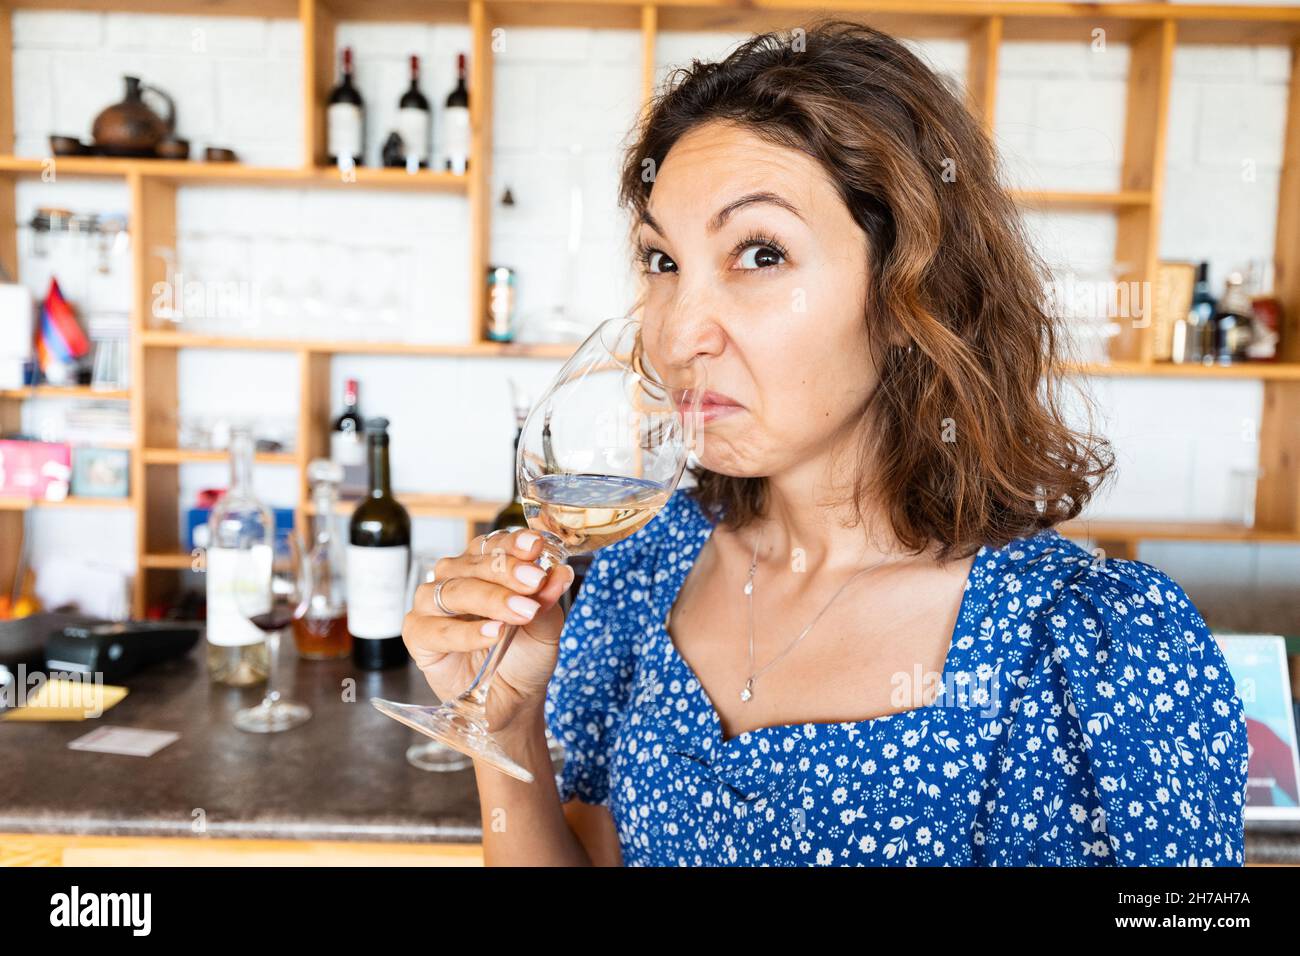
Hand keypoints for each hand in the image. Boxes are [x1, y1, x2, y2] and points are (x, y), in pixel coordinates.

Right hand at [403, 528, 574, 732]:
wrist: (513, 701)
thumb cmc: (524, 657)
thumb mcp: (545, 627)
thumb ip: (546, 600)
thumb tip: (560, 572)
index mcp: (484, 566)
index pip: (494, 544)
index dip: (514, 544)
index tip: (536, 546)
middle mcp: (455, 578)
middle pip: (474, 564)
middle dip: (506, 571)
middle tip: (534, 582)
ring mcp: (432, 604)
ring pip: (455, 591)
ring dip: (490, 600)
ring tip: (520, 613)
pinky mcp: (418, 634)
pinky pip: (438, 628)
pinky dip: (467, 632)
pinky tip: (493, 633)